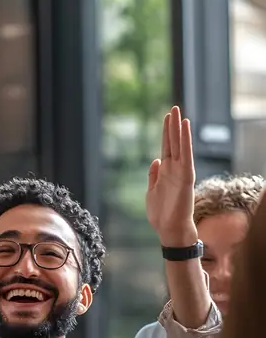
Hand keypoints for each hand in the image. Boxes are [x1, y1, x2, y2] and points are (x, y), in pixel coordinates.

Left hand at [146, 107, 196, 246]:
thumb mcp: (152, 191)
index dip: (166, 132)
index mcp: (166, 172)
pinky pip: (186, 154)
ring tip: (178, 113)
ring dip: (179, 129)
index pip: (167, 147)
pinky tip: (185, 127)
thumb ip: (154, 176)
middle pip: (174, 142)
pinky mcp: (186, 176)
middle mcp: (175, 169)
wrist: (169, 230)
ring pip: (180, 145)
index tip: (167, 118)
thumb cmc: (161, 214)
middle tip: (173, 108)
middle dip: (173, 126)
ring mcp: (181, 172)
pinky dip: (186, 140)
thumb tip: (156, 160)